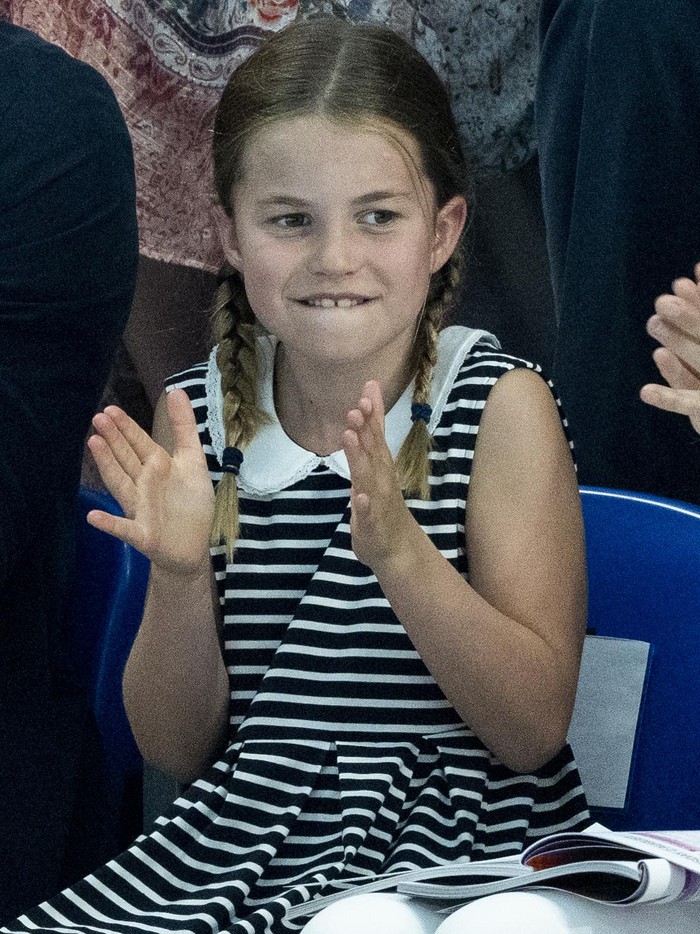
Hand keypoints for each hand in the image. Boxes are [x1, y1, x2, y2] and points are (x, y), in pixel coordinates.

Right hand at [86, 389, 214, 576]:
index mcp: (156, 466)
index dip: (126, 427)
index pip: (139, 442)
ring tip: (93, 445)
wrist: (195, 546)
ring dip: (107, 466)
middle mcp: (143, 484)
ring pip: (121, 484)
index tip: (110, 409)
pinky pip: (124, 528)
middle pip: (126, 458)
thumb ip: (184, 427)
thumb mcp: (192, 460)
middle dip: (113, 439)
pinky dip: (110, 524)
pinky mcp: (143, 535)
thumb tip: (176, 390)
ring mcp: (140, 509)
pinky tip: (93, 516)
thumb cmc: (191, 502)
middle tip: (98, 418)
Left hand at [342, 380, 415, 572]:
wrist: (397, 549)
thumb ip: (368, 437)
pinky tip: (361, 496)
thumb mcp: (373, 467)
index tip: (369, 387)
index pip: (376, 434)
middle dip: (365, 428)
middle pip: (373, 450)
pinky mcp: (372, 524)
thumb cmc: (381, 504)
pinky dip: (365, 505)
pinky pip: (368, 514)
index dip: (373, 412)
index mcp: (379, 466)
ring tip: (350, 436)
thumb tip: (365, 405)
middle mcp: (381, 479)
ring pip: (367, 476)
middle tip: (357, 406)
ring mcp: (378, 501)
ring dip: (359, 456)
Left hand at [640, 263, 699, 434]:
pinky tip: (645, 391)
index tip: (679, 283)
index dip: (699, 300)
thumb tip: (695, 270)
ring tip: (653, 323)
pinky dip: (668, 398)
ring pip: (699, 361)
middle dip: (688, 317)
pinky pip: (688, 403)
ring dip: (678, 342)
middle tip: (662, 302)